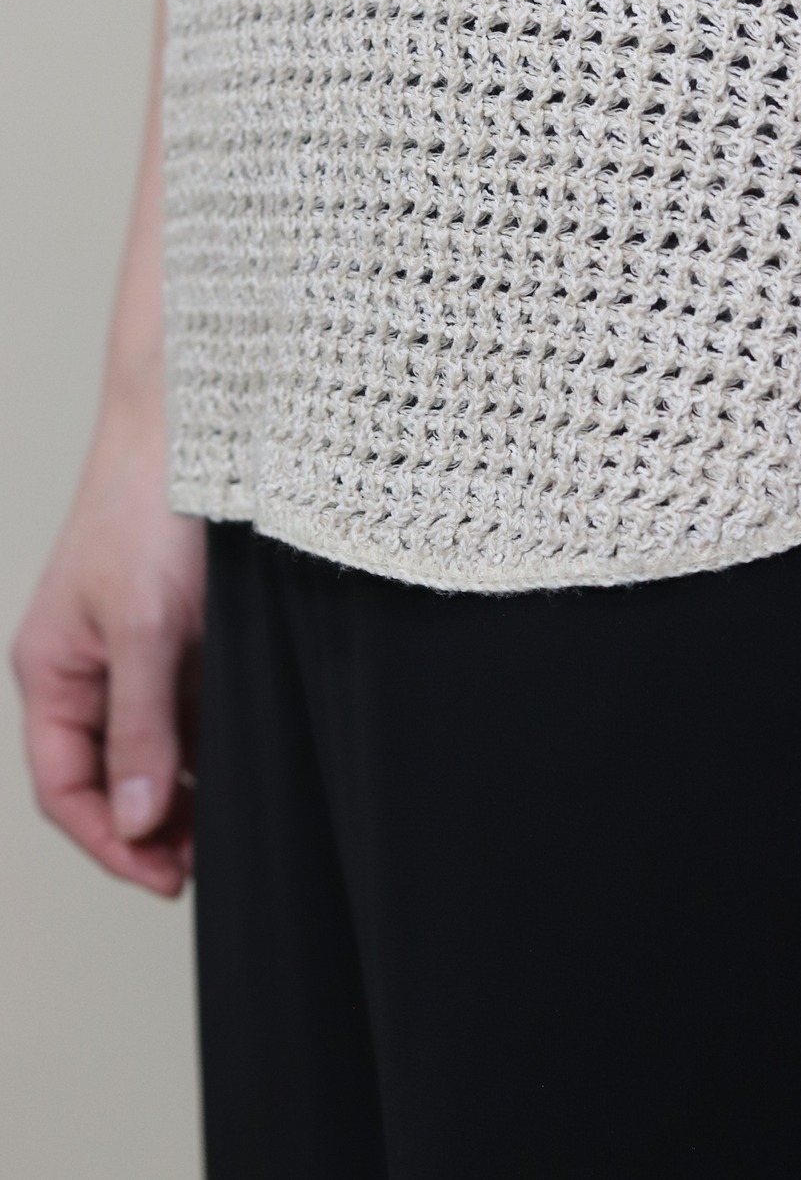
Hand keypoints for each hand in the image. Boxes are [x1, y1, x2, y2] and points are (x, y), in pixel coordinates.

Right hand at [11, 387, 205, 898]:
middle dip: (152, 826)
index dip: (110, 842)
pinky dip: (208, 742)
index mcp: (53, 670)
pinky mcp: (180, 631)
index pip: (65, 787)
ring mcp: (135, 650)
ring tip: (232, 824)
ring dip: (186, 789)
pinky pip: (187, 707)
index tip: (167, 878)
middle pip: (108, 776)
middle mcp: (88, 667)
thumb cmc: (150, 508)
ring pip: (153, 745)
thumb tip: (135, 820)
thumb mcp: (147, 628)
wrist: (195, 426)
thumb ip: (141, 727)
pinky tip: (243, 763)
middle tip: (207, 861)